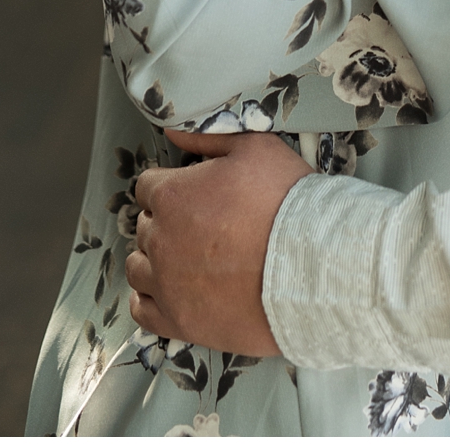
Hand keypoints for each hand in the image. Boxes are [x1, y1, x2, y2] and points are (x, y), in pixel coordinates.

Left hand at [126, 128, 310, 355]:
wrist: (311, 263)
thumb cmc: (286, 200)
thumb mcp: (257, 148)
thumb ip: (208, 136)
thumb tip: (170, 130)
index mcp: (172, 195)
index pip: (149, 186)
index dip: (174, 186)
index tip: (197, 195)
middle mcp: (159, 239)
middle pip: (146, 226)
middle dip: (169, 222)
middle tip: (206, 225)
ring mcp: (164, 283)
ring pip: (138, 267)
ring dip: (156, 259)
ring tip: (190, 258)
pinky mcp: (175, 319)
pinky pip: (141, 309)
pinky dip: (151, 297)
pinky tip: (173, 289)